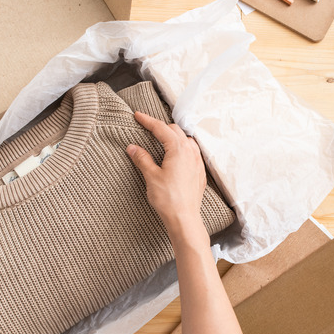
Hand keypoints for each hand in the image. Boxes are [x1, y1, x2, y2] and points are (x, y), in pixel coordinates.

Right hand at [127, 111, 206, 232]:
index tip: (138, 116)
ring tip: (163, 140)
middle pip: (175, 131)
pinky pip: (193, 153)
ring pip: (186, 140)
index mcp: (178, 150)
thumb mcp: (151, 176)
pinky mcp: (200, 173)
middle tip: (148, 128)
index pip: (161, 128)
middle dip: (161, 127)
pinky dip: (183, 148)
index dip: (148, 121)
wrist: (184, 218)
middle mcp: (191, 152)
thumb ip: (142, 159)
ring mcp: (197, 162)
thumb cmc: (168, 199)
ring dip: (174, 137)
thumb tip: (133, 148)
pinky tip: (177, 156)